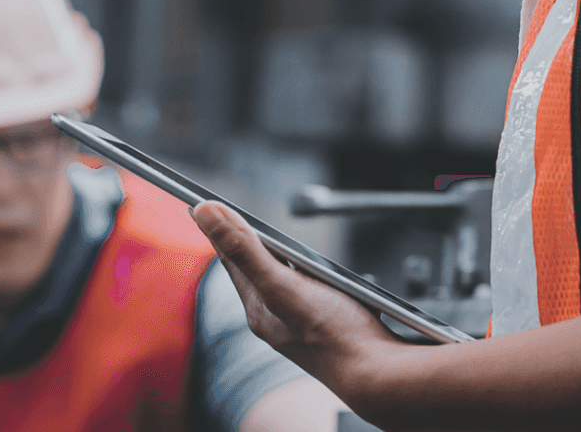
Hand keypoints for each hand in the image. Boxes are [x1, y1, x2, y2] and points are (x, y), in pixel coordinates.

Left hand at [191, 202, 400, 401]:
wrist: (377, 376)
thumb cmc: (334, 334)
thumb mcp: (282, 284)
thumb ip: (244, 249)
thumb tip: (205, 213)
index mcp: (257, 308)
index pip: (231, 258)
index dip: (220, 228)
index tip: (204, 205)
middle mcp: (273, 319)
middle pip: (252, 270)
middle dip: (244, 242)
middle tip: (230, 218)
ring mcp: (297, 325)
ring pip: (278, 282)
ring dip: (274, 259)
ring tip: (264, 241)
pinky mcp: (322, 328)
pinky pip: (302, 293)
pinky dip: (301, 276)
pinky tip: (313, 274)